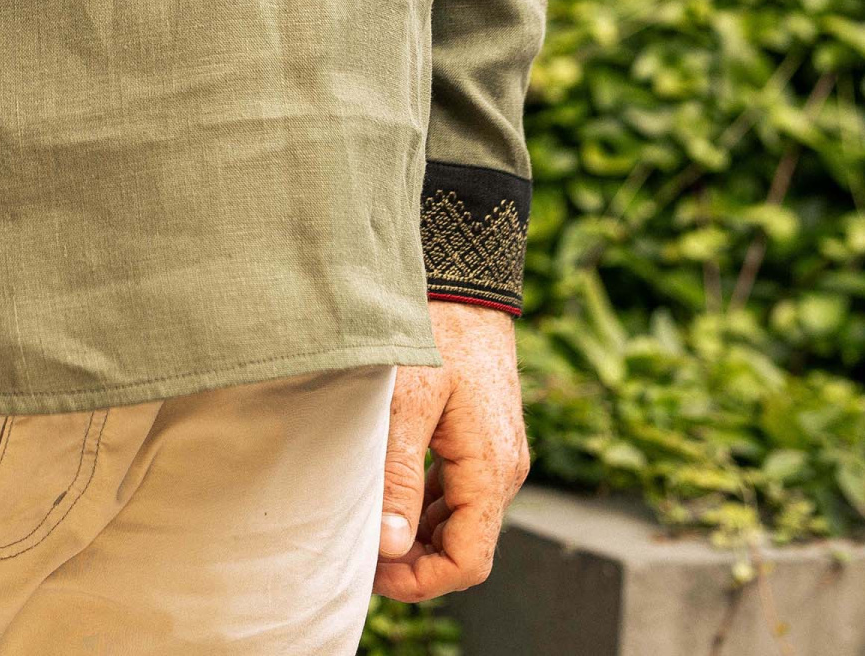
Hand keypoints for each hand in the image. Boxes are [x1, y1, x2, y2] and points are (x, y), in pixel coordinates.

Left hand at [373, 301, 528, 599]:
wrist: (466, 282)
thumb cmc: (436, 332)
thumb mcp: (409, 401)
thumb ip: (399, 475)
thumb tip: (389, 547)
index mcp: (491, 469)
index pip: (468, 561)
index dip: (422, 581)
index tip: (373, 574)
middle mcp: (504, 470)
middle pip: (465, 548)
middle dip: (416, 563)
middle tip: (361, 553)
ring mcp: (498, 455)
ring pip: (462, 522)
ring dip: (419, 536)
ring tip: (368, 525)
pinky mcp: (485, 439)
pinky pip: (460, 492)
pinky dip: (427, 506)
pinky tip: (390, 493)